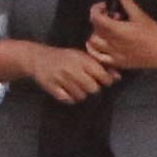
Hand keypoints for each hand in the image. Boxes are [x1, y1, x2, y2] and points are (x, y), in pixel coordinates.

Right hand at [0, 34, 117, 104]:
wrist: (38, 58)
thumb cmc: (64, 57)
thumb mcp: (81, 57)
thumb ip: (99, 66)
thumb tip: (118, 77)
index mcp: (81, 59)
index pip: (102, 75)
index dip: (105, 80)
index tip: (102, 80)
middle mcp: (72, 69)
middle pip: (93, 89)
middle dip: (92, 88)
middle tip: (86, 83)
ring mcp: (61, 79)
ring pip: (81, 96)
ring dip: (80, 93)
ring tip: (74, 85)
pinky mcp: (52, 88)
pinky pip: (68, 100)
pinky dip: (69, 98)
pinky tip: (66, 90)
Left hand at [88, 0, 156, 75]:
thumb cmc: (154, 33)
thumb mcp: (139, 14)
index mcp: (117, 30)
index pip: (95, 18)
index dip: (96, 9)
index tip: (104, 6)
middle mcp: (113, 44)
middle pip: (94, 29)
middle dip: (99, 20)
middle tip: (112, 17)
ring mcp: (114, 55)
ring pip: (93, 44)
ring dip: (97, 34)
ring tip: (109, 31)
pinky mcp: (118, 63)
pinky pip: (99, 58)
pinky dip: (96, 50)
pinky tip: (105, 44)